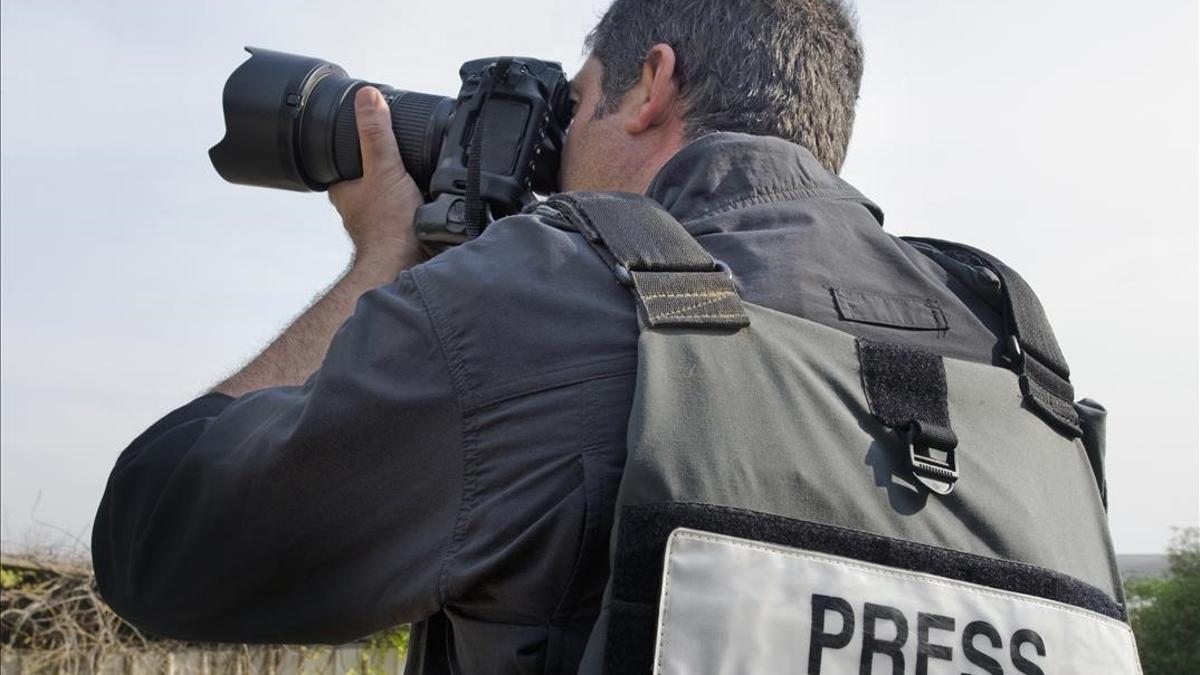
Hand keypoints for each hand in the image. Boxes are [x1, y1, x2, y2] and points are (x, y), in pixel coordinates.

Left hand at [328, 86, 424, 275]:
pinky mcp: (399, 231)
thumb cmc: (388, 228)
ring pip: (387, 191)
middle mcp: (357, 205)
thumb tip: (367, 97)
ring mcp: (377, 220)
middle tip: (402, 149)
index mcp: (343, 189)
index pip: (343, 156)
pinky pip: (406, 208)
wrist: (407, 267)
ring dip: (403, 184)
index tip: (373, 128)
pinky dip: (416, 200)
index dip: (357, 141)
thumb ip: (376, 134)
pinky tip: (429, 197)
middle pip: (368, 172)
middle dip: (385, 162)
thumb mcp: (384, 168)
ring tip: (420, 173)